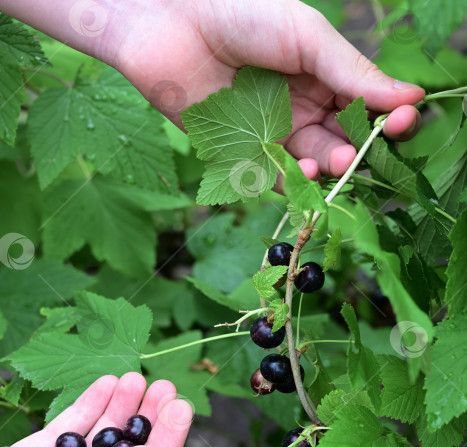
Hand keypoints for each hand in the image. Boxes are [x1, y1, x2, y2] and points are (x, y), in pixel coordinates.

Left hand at [109, 0, 424, 177]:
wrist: (170, 22)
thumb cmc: (240, 13)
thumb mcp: (306, 35)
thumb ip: (352, 70)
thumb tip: (409, 97)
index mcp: (323, 75)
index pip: (366, 106)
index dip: (388, 117)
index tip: (404, 122)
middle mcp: (302, 107)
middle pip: (343, 140)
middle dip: (357, 149)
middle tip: (359, 151)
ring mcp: (273, 132)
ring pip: (313, 161)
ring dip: (328, 166)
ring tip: (334, 160)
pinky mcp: (242, 154)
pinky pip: (275, 176)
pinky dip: (293, 179)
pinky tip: (303, 170)